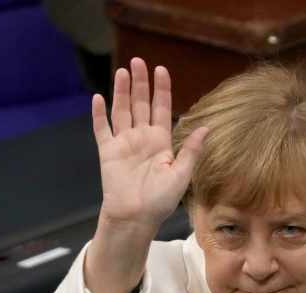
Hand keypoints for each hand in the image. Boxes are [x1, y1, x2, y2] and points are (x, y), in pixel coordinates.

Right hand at [84, 59, 208, 292]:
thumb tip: (206, 128)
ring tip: (122, 71)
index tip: (161, 70)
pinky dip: (99, 114)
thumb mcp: (182, 174)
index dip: (161, 89)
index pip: (161, 108)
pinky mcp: (108, 152)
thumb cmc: (160, 202)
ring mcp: (123, 144)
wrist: (135, 218)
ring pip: (122, 110)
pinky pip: (102, 129)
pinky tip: (98, 97)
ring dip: (122, 91)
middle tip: (138, 61)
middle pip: (140, 104)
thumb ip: (191, 150)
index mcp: (160, 142)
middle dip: (140, 82)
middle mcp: (141, 139)